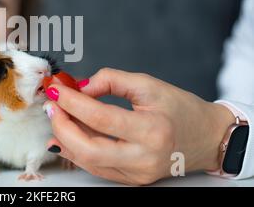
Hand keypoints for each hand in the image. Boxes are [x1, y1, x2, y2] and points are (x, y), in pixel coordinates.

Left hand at [43, 68, 234, 184]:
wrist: (206, 138)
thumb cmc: (180, 109)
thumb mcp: (148, 84)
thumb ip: (111, 80)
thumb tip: (80, 87)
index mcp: (153, 130)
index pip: (101, 118)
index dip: (73, 102)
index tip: (56, 88)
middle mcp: (144, 157)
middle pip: (89, 148)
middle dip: (63, 125)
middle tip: (53, 106)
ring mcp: (137, 174)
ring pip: (89, 162)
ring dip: (66, 138)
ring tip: (58, 115)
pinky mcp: (132, 180)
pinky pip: (96, 168)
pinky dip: (77, 151)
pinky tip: (65, 135)